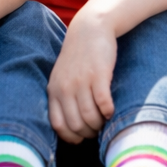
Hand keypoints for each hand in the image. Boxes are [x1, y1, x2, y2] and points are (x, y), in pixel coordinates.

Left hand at [48, 8, 116, 142]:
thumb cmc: (78, 55)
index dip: (71, 136)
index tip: (81, 138)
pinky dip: (108, 112)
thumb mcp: (61, 76)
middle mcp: (65, 88)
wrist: (91, 28)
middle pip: (76, 124)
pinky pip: (103, 103)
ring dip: (100, 124)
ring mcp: (81, 82)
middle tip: (97, 129)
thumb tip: (70, 126)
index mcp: (54, 90)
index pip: (58, 125)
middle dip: (88, 132)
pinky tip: (112, 110)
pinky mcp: (98, 75)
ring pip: (90, 117)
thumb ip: (62, 96)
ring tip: (105, 120)